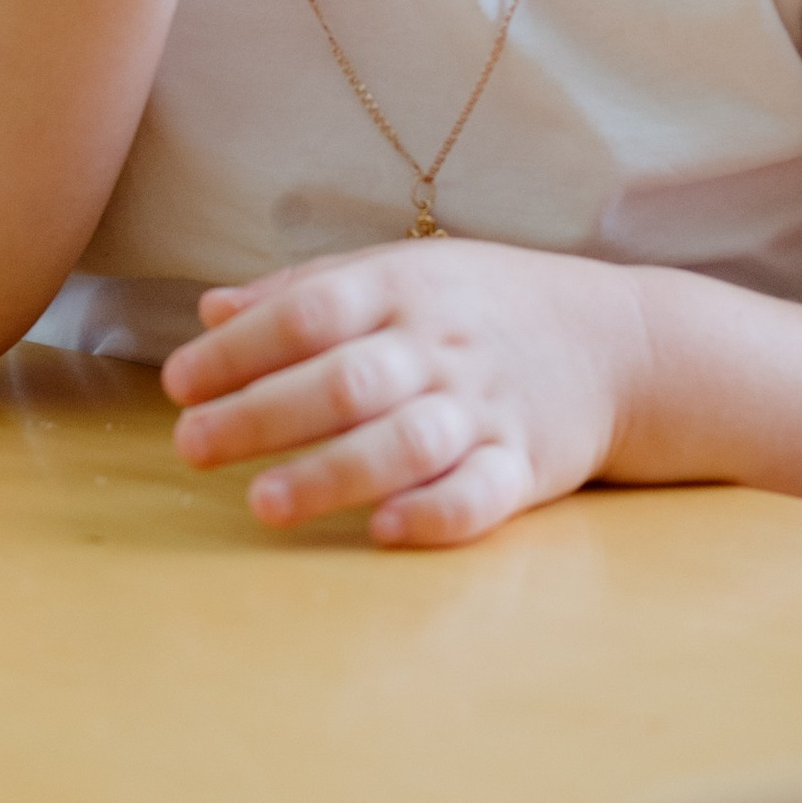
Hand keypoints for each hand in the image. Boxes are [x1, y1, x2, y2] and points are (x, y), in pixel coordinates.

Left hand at [162, 242, 647, 545]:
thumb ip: (306, 290)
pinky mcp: (525, 466)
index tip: (180, 383)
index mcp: (406, 288)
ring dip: (331, 473)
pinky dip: (432, 514)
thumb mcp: (403, 272)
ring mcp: (486, 408)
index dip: (242, 347)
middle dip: (263, 414)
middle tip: (192, 445)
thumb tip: (209, 310)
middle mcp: (442, 347)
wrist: (621, 343)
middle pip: (347, 378)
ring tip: (263, 503)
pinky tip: (381, 530)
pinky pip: (481, 495)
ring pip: (406, 442)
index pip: (312, 311)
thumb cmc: (485, 306)